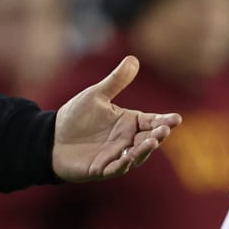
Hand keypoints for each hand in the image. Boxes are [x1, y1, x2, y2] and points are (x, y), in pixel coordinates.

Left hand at [51, 56, 182, 182]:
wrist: (51, 138)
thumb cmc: (76, 117)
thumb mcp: (96, 95)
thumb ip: (116, 81)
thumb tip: (133, 59)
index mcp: (129, 122)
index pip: (152, 121)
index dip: (165, 120)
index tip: (176, 119)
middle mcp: (127, 140)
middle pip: (148, 139)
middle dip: (158, 135)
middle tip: (164, 130)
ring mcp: (116, 156)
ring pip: (137, 155)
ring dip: (145, 150)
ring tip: (152, 142)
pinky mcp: (102, 169)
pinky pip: (116, 168)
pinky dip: (123, 164)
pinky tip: (128, 159)